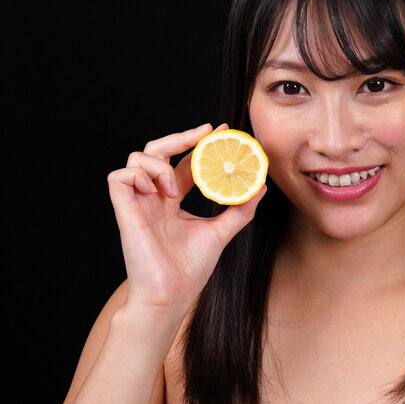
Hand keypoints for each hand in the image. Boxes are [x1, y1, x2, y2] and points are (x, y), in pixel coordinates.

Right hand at [107, 123, 265, 314]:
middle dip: (180, 136)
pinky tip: (158, 192)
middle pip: (158, 151)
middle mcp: (154, 197)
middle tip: (206, 133)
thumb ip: (239, 210)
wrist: (170, 296)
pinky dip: (139, 175)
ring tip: (175, 188)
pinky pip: (119, 177)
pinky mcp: (124, 211)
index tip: (221, 132)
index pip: (183, 162)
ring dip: (160, 164)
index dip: (198, 144)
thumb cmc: (190, 270)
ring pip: (136, 158)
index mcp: (173, 201)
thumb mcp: (220, 232)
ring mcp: (138, 203)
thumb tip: (260, 187)